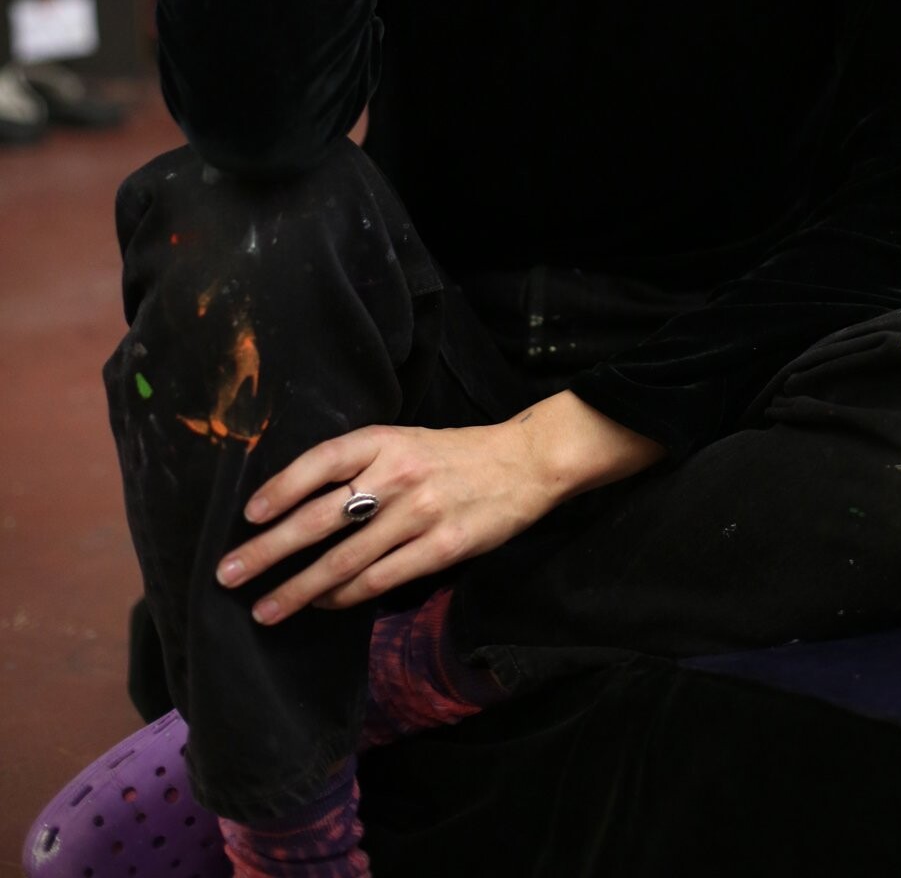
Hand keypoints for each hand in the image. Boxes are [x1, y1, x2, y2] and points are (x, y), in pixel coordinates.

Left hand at [215, 418, 557, 624]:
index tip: (248, 515)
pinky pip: (379, 580)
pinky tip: (321, 605)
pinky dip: (343, 597)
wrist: (523, 464)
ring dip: (298, 589)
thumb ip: (360, 464)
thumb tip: (298, 504)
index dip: (282, 487)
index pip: (322, 460)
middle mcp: (398, 474)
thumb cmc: (453, 454)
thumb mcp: (405, 441)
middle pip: (321, 516)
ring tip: (264, 609)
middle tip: (229, 574)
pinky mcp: (441, 549)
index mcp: (385, 439)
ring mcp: (419, 513)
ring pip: (344, 559)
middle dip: (269, 550)